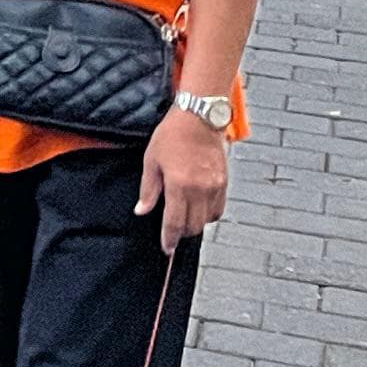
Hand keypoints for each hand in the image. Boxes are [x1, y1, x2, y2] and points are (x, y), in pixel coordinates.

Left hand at [137, 106, 230, 249]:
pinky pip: (218, 209)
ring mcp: (215, 187)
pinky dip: (208, 214)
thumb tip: (142, 211)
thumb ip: (148, 190)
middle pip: (193, 226)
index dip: (169, 239)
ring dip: (195, 224)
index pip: (175, 223)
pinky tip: (197, 207)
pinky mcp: (224, 183)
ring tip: (183, 216)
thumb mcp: (151, 161)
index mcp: (179, 185)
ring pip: (207, 220)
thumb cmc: (172, 135)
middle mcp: (200, 189)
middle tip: (171, 229)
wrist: (199, 117)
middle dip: (181, 232)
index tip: (166, 248)